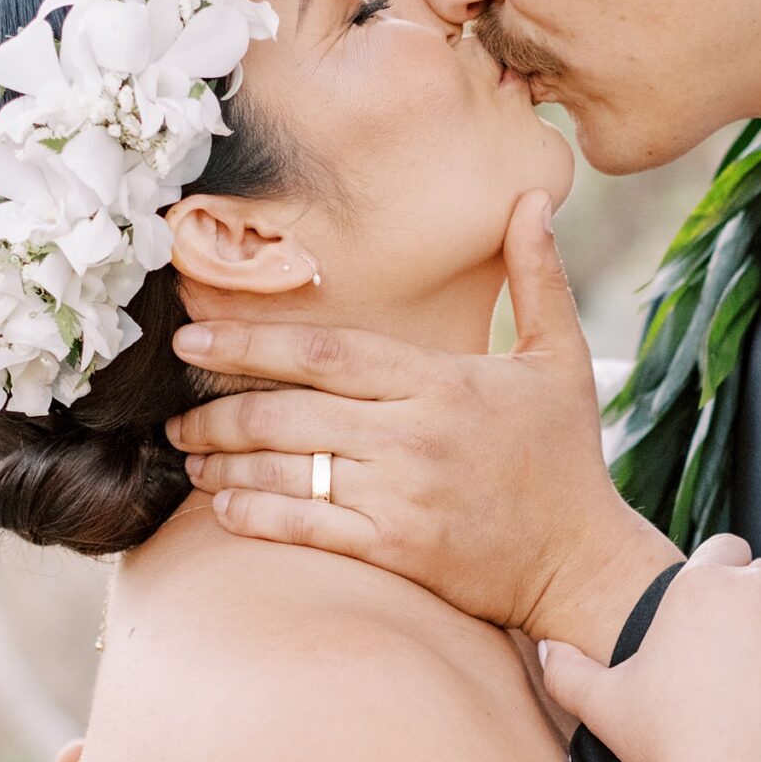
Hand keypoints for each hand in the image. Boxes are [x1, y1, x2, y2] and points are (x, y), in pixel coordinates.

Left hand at [165, 190, 675, 653]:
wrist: (584, 563)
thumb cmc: (565, 460)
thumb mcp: (562, 360)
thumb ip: (537, 278)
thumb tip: (530, 198)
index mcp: (442, 382)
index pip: (327, 351)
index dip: (252, 343)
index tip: (194, 339)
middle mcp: (414, 436)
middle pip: (291, 411)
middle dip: (220, 412)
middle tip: (176, 416)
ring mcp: (403, 497)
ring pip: (290, 470)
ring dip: (227, 465)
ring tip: (191, 460)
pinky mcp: (398, 551)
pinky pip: (308, 529)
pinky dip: (257, 517)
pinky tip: (224, 509)